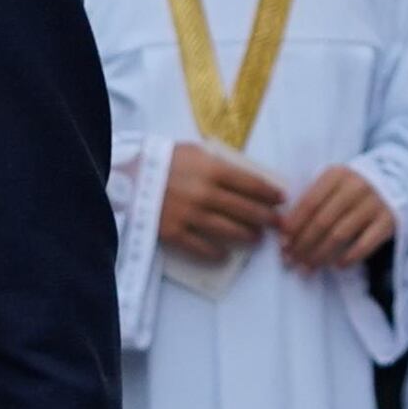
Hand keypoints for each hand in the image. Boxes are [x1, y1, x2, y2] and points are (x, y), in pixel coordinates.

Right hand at [159, 143, 283, 265]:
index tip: (282, 199)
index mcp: (212, 169)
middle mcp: (206, 194)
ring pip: (229, 230)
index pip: (251, 184)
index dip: (270, 193)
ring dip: (247, 236)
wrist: (126, 176)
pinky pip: (201, 247)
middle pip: (245, 209)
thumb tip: (245, 178)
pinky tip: (225, 256)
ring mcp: (191, 215)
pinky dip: (216, 253)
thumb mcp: (194, 152)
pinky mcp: (174, 233)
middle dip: (266, 218)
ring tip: (257, 239)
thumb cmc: (162, 160)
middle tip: (278, 224)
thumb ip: (218, 164)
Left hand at [276, 164, 395, 273]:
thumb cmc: (351, 188)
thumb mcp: (332, 184)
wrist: (395, 181)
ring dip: (320, 254)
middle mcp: (356, 186)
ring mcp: (374, 203)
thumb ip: (311, 201)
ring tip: (308, 267)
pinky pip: (365, 244)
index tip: (282, 244)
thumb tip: (285, 233)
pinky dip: (349, 257)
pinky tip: (337, 265)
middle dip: (303, 244)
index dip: (294, 226)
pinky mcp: (389, 220)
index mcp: (336, 175)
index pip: (309, 203)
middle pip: (322, 221)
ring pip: (340, 235)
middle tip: (291, 261)